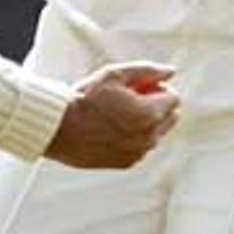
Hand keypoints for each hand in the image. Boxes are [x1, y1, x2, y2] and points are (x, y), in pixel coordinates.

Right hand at [45, 62, 179, 170]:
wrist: (60, 129)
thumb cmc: (85, 99)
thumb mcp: (114, 75)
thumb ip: (147, 70)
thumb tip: (171, 71)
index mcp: (150, 114)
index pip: (173, 97)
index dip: (155, 87)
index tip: (136, 87)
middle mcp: (149, 137)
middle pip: (170, 117)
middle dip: (156, 105)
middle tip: (129, 99)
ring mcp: (139, 152)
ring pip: (156, 133)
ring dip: (145, 122)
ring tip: (116, 114)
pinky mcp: (127, 163)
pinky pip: (141, 147)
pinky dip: (133, 138)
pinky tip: (111, 129)